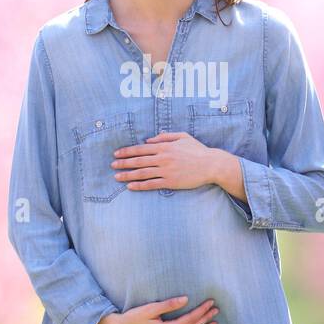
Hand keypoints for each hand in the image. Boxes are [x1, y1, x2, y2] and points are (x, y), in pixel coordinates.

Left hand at [111, 132, 226, 191]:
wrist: (211, 165)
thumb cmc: (197, 150)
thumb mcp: (182, 137)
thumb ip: (164, 136)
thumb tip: (148, 140)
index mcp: (164, 146)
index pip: (140, 148)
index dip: (127, 151)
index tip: (116, 154)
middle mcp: (163, 158)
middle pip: (138, 161)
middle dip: (123, 163)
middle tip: (112, 165)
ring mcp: (166, 171)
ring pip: (142, 173)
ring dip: (128, 175)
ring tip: (117, 177)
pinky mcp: (170, 182)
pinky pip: (151, 184)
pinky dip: (139, 185)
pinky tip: (130, 186)